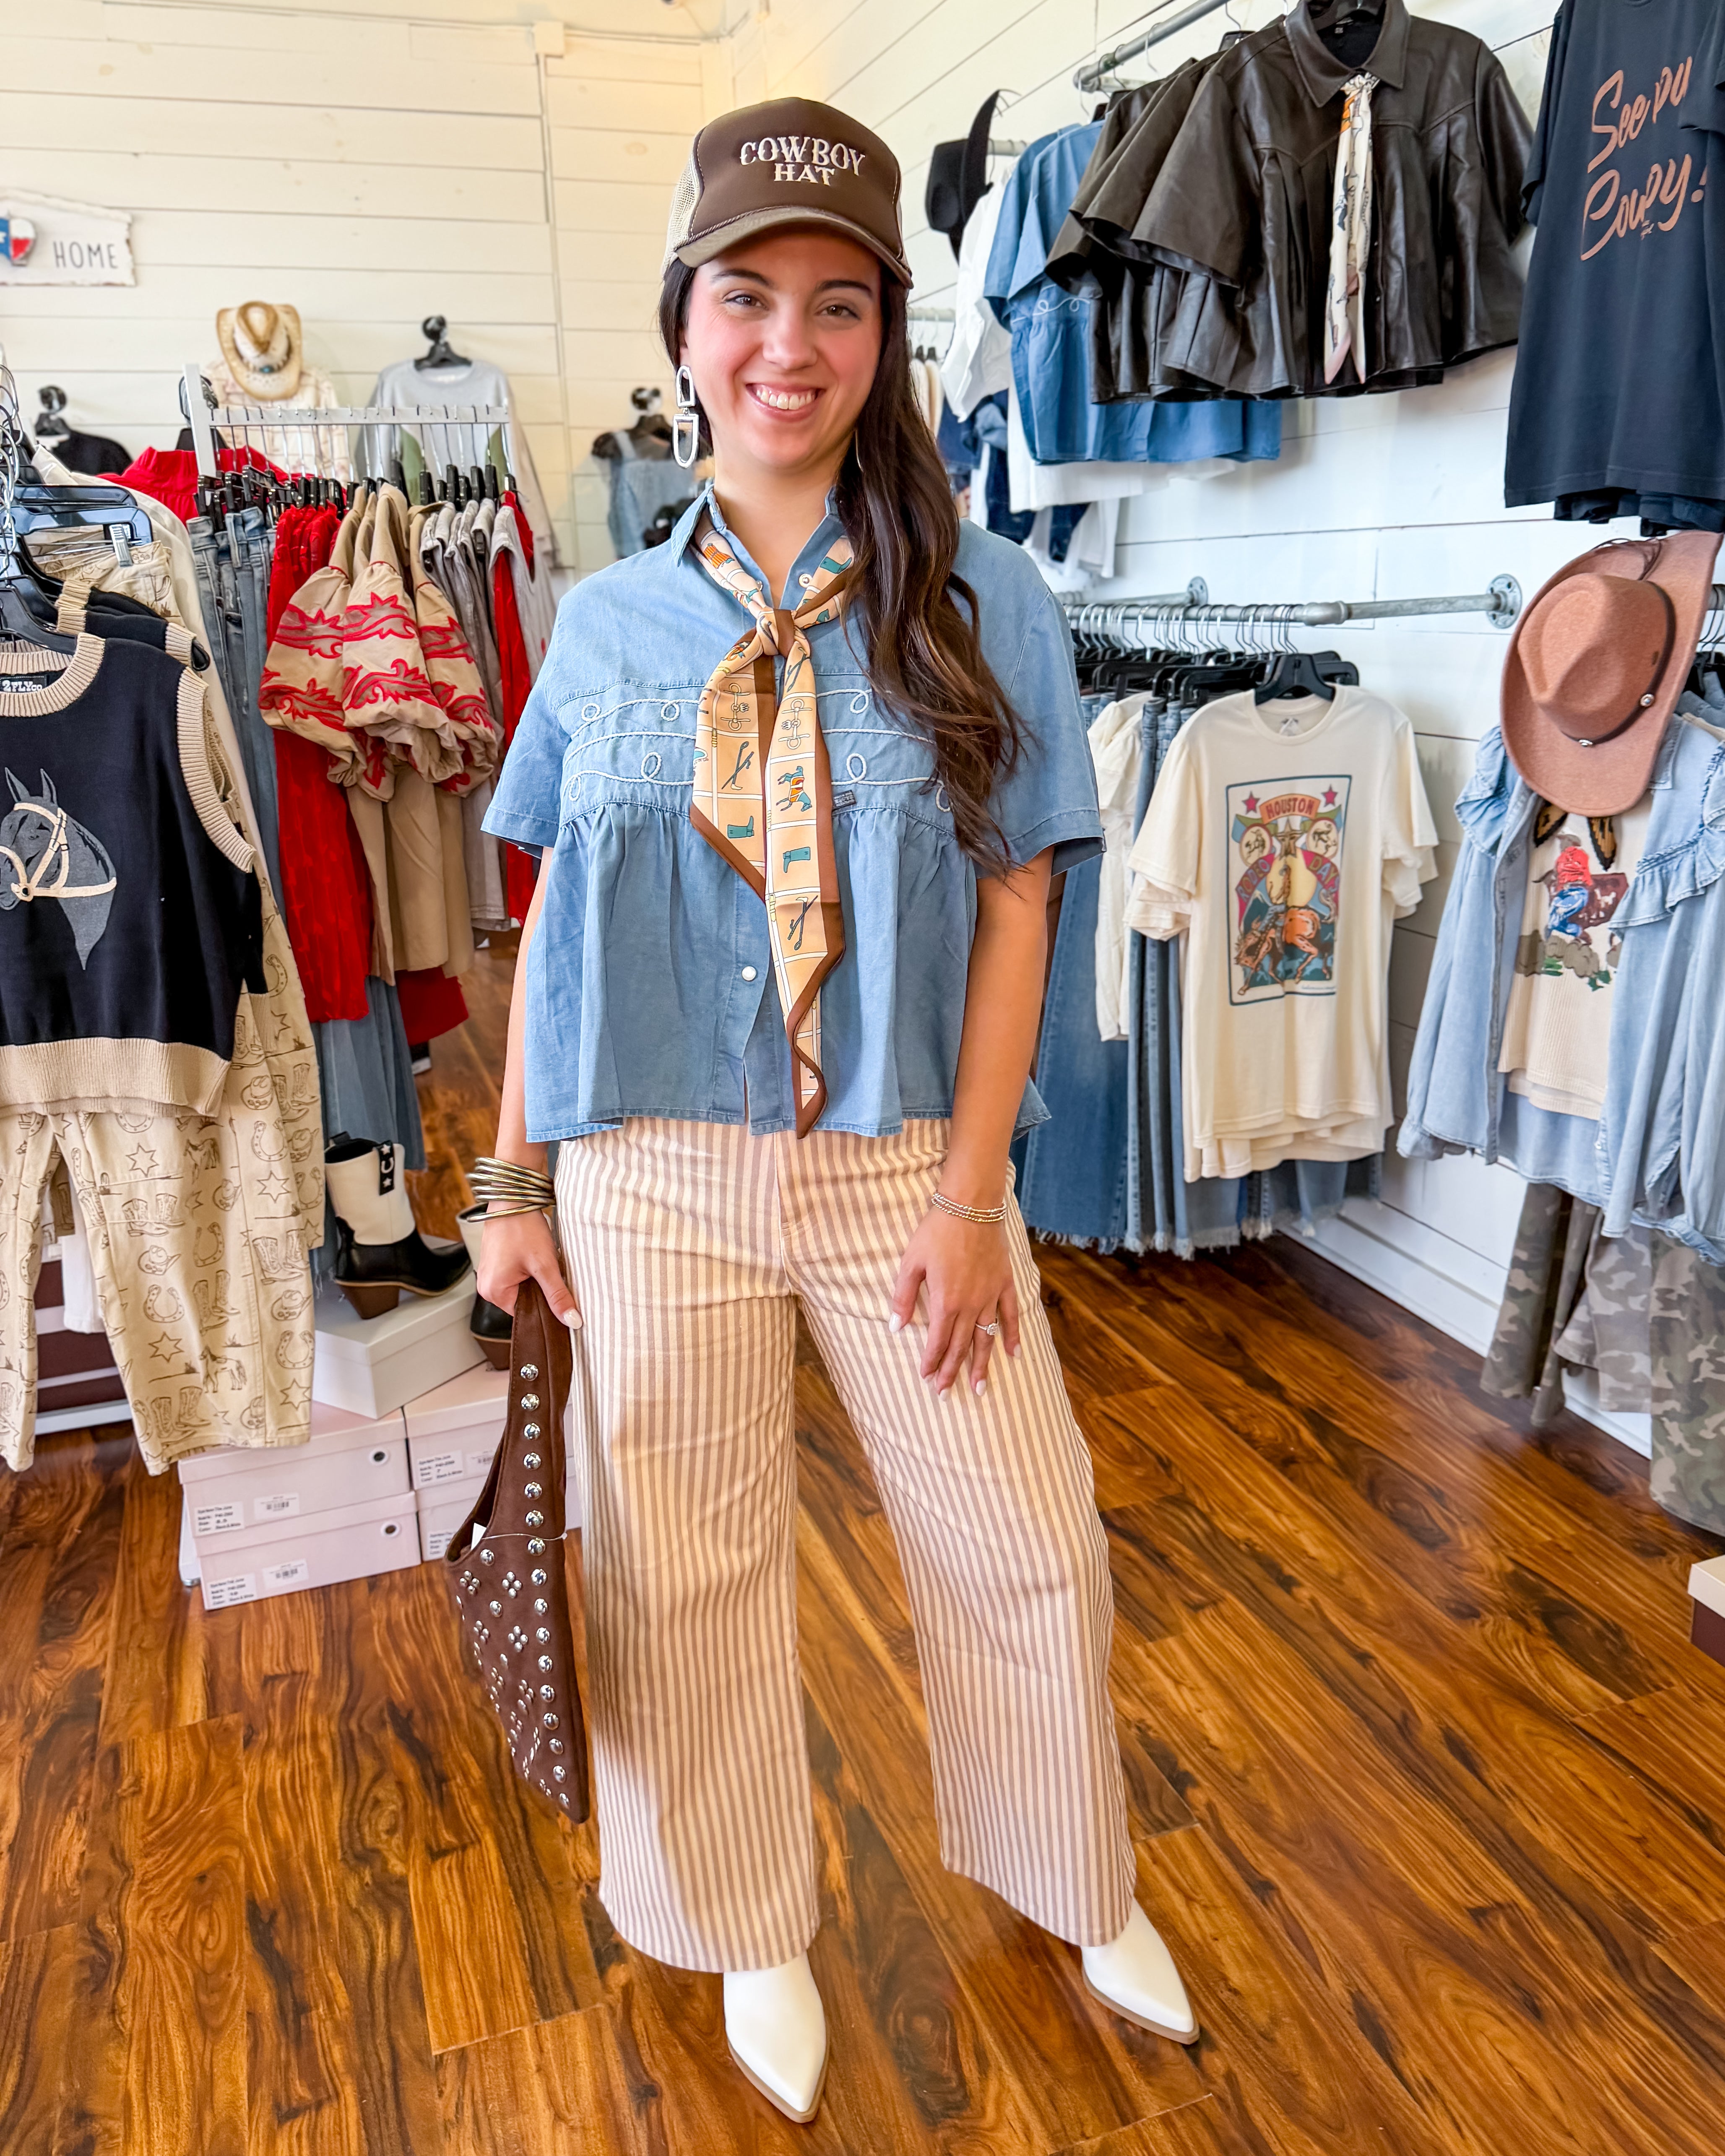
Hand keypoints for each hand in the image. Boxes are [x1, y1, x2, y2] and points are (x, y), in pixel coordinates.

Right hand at [476, 1207, 581, 1327]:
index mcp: (493, 1292)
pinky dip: (528, 1269)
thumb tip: (572, 1321)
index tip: (559, 1294)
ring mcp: (489, 1273)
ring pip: (521, 1287)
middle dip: (540, 1290)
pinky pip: (515, 1275)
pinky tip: (534, 1255)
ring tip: (541, 1261)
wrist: (513, 1196)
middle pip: (522, 1301)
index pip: (525, 1314)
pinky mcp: (495, 1262)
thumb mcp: (545, 1264)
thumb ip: (557, 1295)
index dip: (545, 1305)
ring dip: (535, 1278)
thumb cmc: (522, 1225)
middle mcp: (486, 1286)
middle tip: (550, 1271)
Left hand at [889, 1205, 1020, 1397]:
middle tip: (945, 1393)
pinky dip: (1012, 1335)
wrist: (971, 1206)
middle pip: (961, 1346)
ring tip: (979, 1388)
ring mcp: (990, 1296)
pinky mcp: (1004, 1283)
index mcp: (945, 1302)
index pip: (937, 1341)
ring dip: (982, 1364)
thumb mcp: (911, 1263)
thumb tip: (895, 1327)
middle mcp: (970, 1305)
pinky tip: (1013, 1354)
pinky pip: (1011, 1315)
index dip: (931, 1361)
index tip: (926, 1378)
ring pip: (986, 1338)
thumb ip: (903, 1297)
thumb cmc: (936, 1231)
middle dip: (952, 1371)